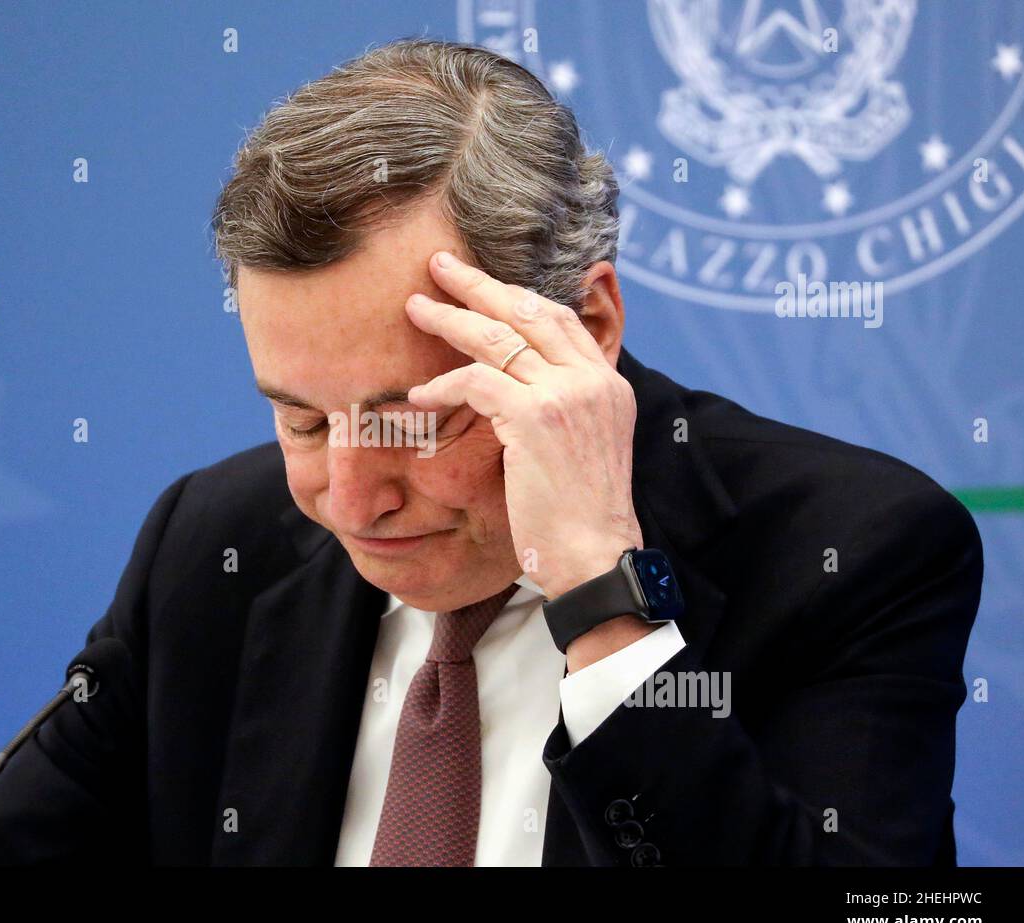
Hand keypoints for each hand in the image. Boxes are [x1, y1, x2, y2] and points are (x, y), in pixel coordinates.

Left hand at [405, 250, 644, 601]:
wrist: (595, 556)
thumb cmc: (578, 517)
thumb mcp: (583, 449)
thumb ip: (562, 411)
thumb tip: (515, 395)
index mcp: (607, 384)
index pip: (560, 320)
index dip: (516, 297)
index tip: (482, 286)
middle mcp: (592, 380)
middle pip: (528, 312)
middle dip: (479, 285)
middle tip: (439, 265)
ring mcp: (566, 395)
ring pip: (498, 338)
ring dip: (450, 319)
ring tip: (415, 308)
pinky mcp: (537, 418)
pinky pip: (477, 382)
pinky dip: (443, 384)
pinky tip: (418, 396)